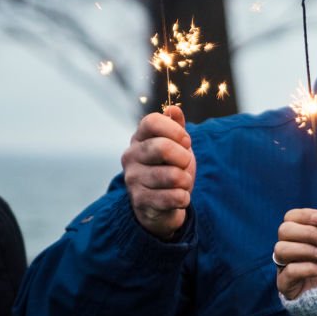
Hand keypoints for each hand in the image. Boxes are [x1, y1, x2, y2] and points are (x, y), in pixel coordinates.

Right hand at [121, 105, 195, 239]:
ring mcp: (133, 179)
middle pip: (163, 147)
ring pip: (173, 176)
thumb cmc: (170, 169)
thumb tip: (173, 109)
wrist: (161, 206)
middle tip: (184, 165)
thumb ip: (176, 127)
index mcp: (139, 138)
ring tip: (181, 183)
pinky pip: (174, 197)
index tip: (185, 142)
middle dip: (184, 158)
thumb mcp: (176, 146)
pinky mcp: (141, 201)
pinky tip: (178, 198)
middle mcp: (131, 156)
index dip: (175, 130)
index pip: (152, 121)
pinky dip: (183, 198)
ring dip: (186, 181)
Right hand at [275, 206, 316, 300]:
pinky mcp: (285, 284)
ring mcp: (284, 266)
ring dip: (305, 249)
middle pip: (284, 231)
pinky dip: (306, 267)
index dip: (304, 215)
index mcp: (299, 235)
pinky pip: (288, 272)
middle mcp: (288, 248)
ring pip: (281, 249)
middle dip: (306, 232)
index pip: (290, 218)